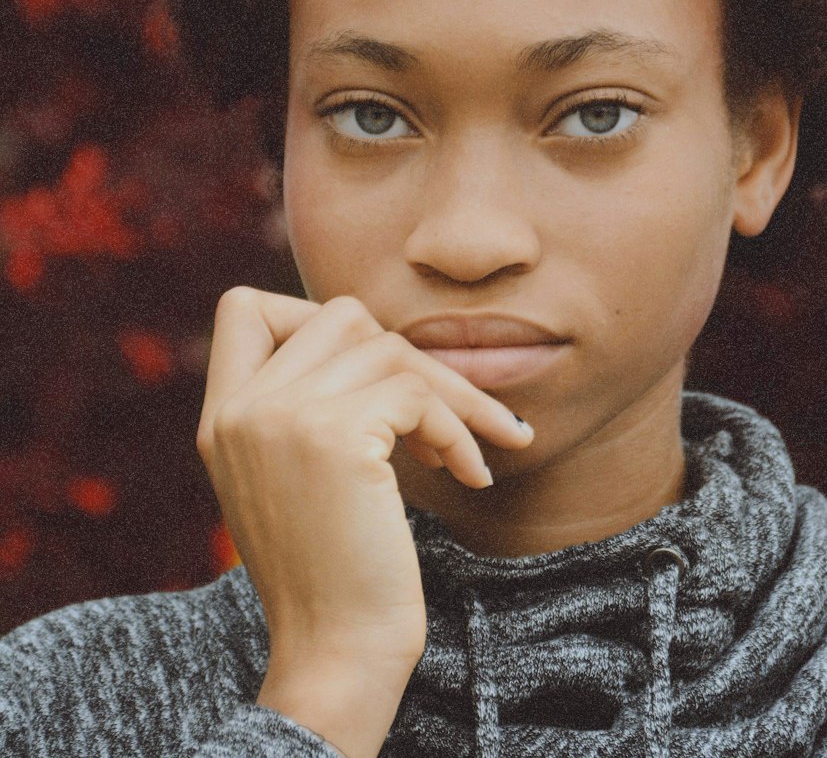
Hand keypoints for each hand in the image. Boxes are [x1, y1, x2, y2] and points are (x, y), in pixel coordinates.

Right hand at [196, 287, 533, 675]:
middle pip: (339, 315)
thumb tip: (376, 335)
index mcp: (221, 417)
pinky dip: (460, 428)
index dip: (309, 316)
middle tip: (441, 415)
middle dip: (406, 358)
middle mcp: (241, 409)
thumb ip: (302, 404)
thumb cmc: (333, 570)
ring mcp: (282, 417)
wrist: (337, 653)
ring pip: (389, 348)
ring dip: (448, 394)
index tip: (364, 373)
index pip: (244, 307)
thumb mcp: (290, 474)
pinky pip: (417, 392)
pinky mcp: (334, 436)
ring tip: (466, 449)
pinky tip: (471, 473)